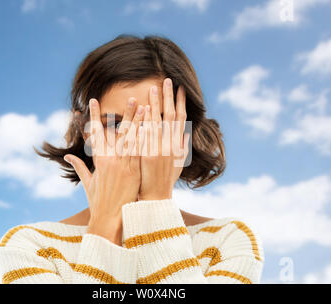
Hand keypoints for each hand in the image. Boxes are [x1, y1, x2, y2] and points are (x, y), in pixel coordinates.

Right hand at [64, 98, 144, 244]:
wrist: (110, 219)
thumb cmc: (98, 201)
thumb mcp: (88, 183)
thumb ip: (80, 167)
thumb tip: (68, 157)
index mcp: (99, 160)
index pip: (97, 133)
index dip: (95, 116)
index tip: (93, 101)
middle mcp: (112, 160)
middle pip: (121, 133)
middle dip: (127, 114)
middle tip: (133, 98)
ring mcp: (126, 166)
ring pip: (135, 140)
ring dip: (141, 123)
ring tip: (147, 108)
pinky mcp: (136, 173)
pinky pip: (143, 153)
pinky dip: (148, 140)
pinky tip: (154, 129)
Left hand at [138, 78, 189, 200]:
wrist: (157, 197)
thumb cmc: (166, 180)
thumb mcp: (178, 163)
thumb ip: (182, 146)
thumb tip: (185, 132)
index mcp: (177, 145)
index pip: (180, 119)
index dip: (180, 103)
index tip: (179, 88)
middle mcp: (170, 146)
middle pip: (170, 117)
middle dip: (169, 98)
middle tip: (166, 80)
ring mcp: (159, 151)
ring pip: (158, 123)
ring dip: (156, 105)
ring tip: (153, 89)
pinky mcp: (148, 157)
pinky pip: (147, 136)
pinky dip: (147, 123)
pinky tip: (144, 110)